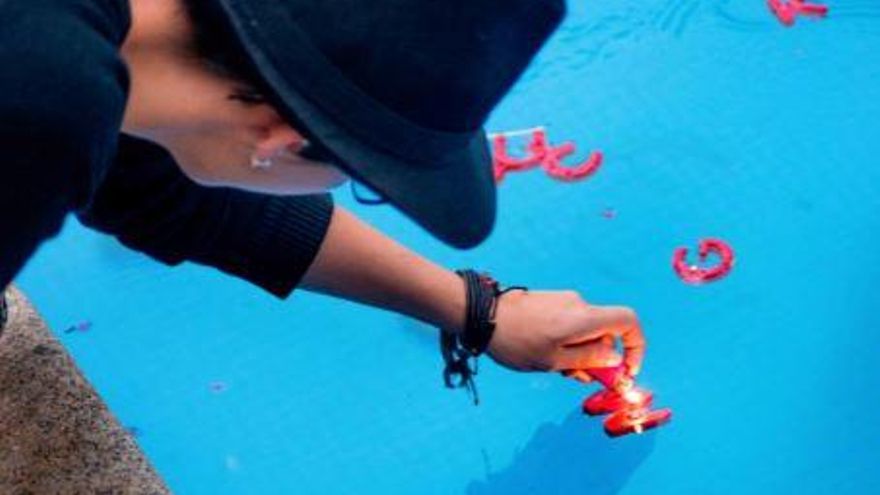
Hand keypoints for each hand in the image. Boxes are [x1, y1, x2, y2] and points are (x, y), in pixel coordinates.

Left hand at [487, 290, 645, 382]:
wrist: (480, 314)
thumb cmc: (516, 341)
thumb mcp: (554, 360)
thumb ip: (588, 360)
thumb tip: (614, 358)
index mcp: (584, 318)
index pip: (629, 321)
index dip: (636, 347)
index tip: (625, 370)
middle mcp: (579, 304)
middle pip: (606, 332)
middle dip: (599, 357)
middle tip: (577, 377)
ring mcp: (563, 301)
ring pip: (586, 331)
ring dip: (579, 353)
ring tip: (554, 367)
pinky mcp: (550, 302)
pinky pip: (570, 324)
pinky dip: (566, 343)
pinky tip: (545, 355)